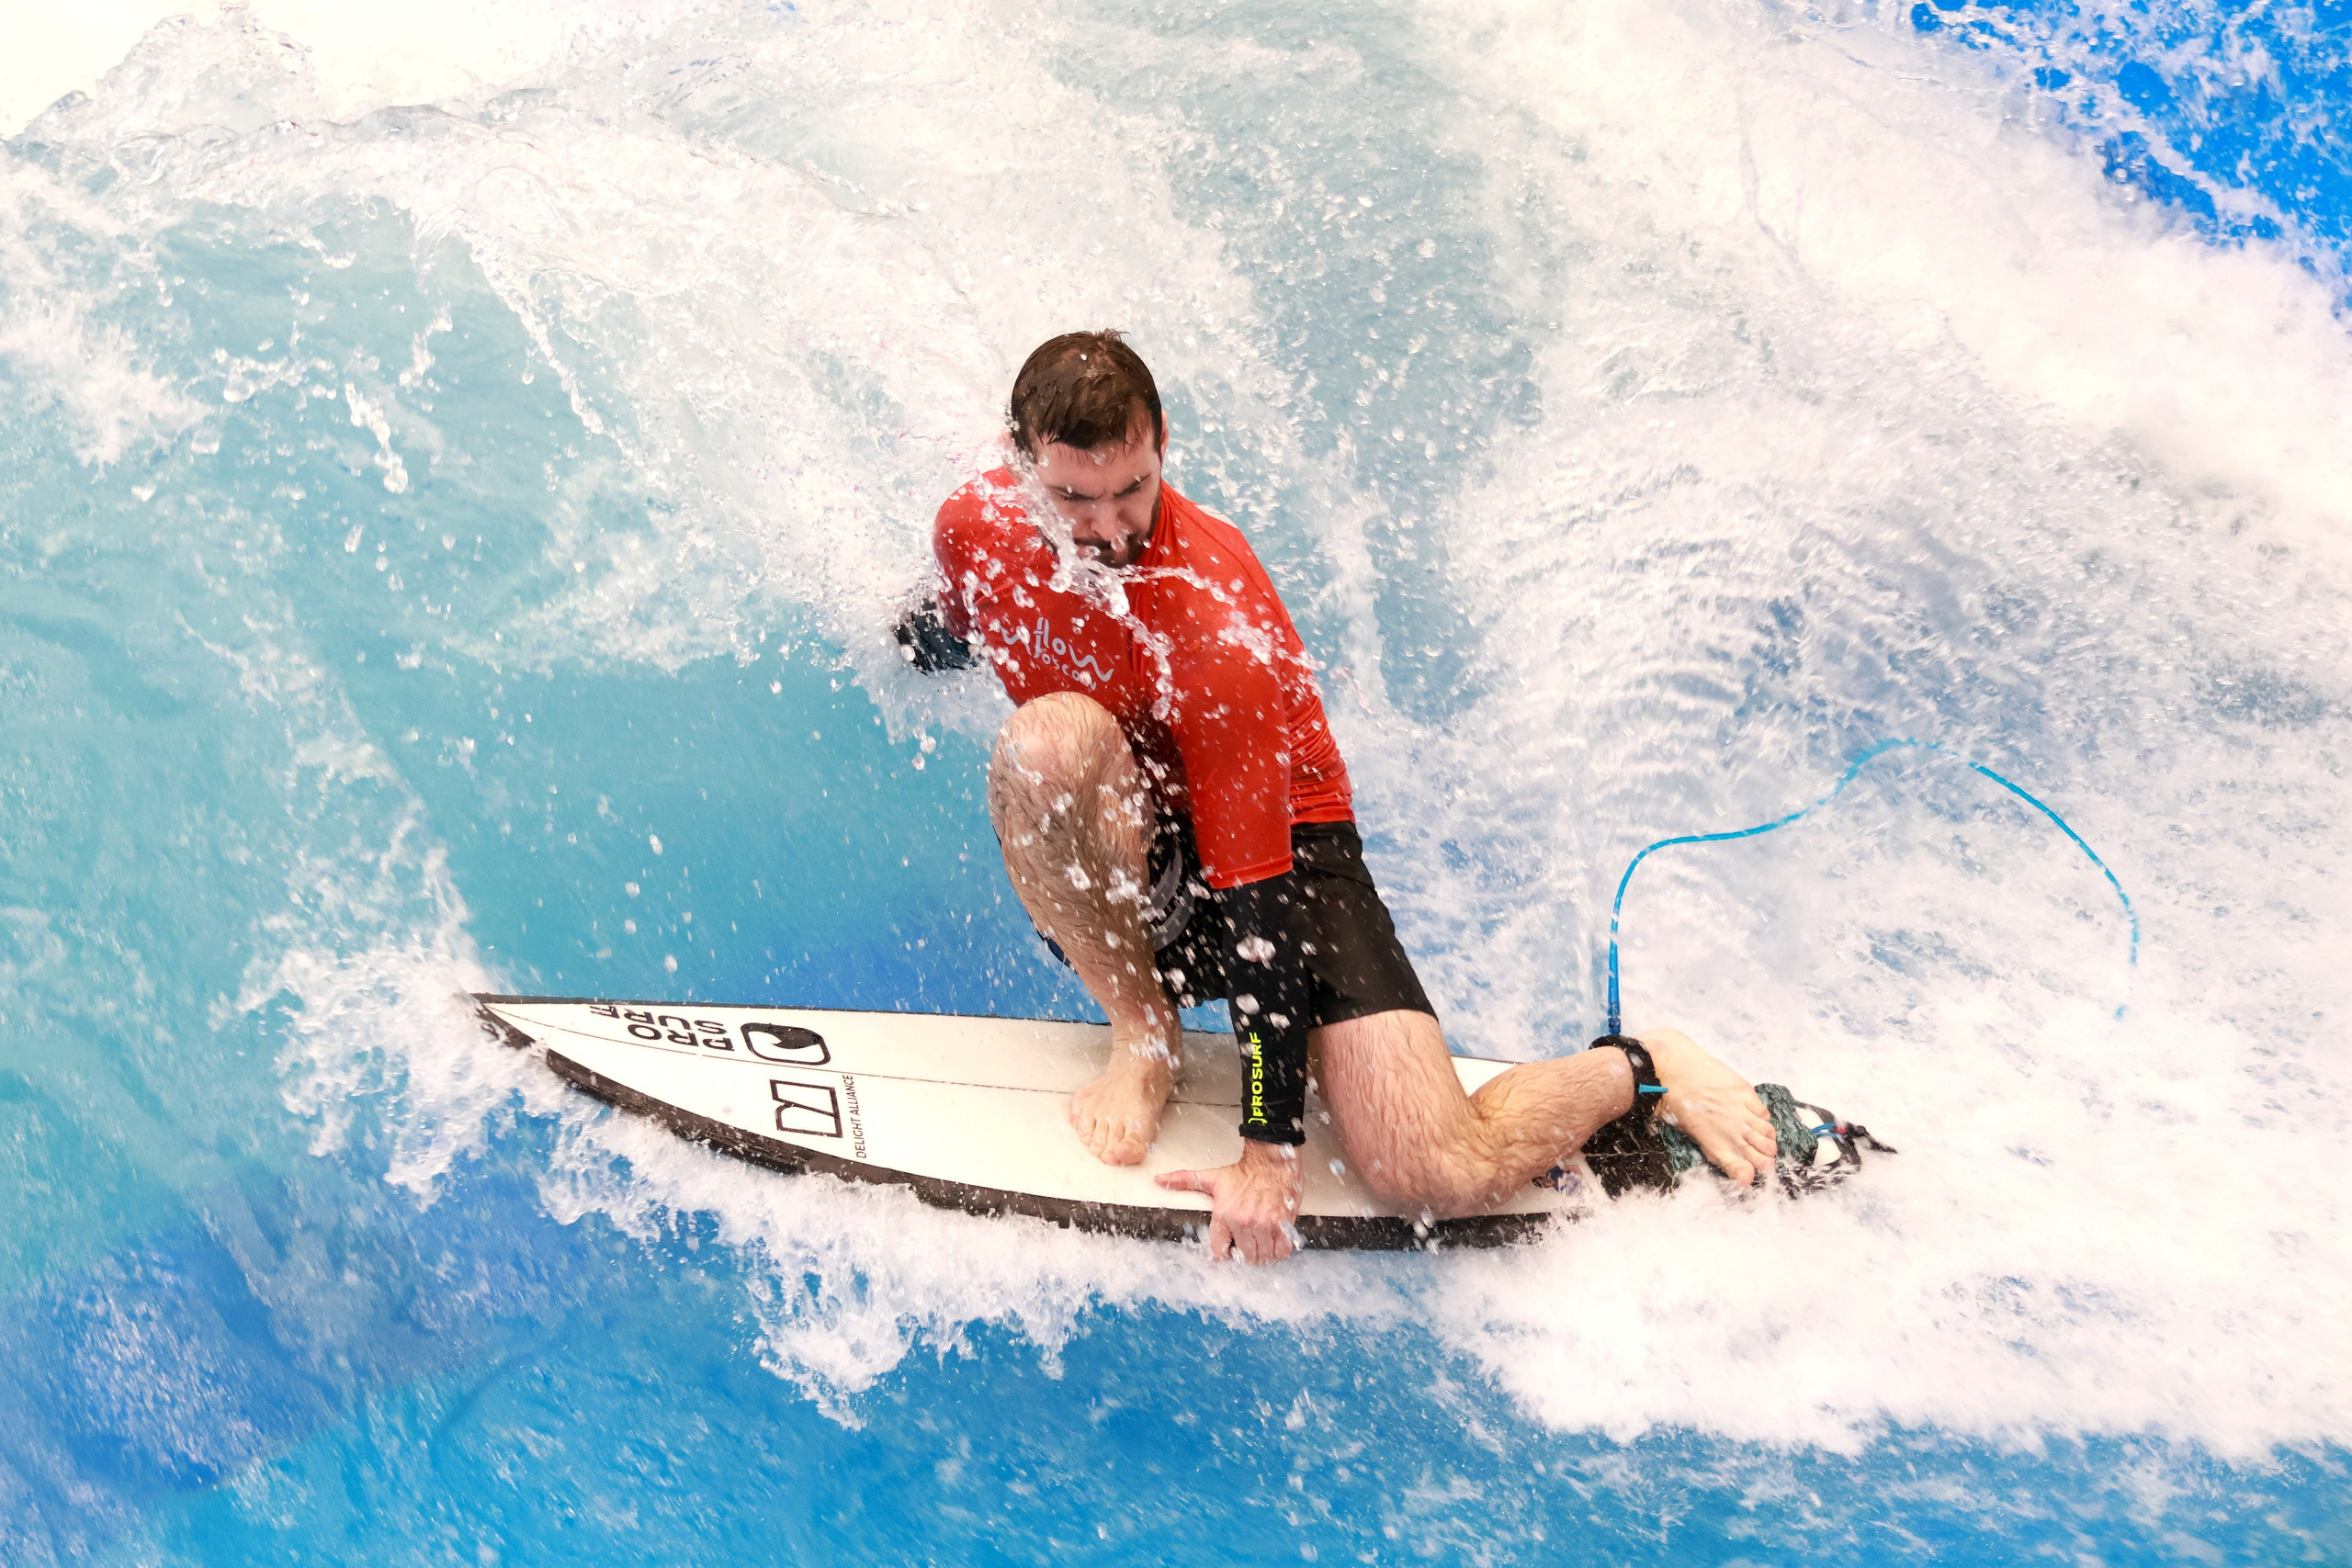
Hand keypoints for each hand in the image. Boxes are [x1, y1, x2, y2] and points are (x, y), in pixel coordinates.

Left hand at [1156, 1140, 1302, 1263]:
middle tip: (1246, 1246)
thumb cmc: (1243, 1172)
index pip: (1219, 1252)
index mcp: (1224, 1214)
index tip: (1227, 1250)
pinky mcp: (1283, 1224)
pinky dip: (1278, 1252)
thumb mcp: (1211, 1178)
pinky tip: (1274, 1243)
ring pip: (1262, 1257)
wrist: (1270, 1161)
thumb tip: (1159, 1180)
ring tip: (1260, 1245)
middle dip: (1244, 1255)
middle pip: (1243, 1257)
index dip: (1223, 1253)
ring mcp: (1265, 1225)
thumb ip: (1184, 1181)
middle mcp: (1244, 1222)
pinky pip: (1281, 1251)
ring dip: (1261, 1255)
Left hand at [1641, 1028, 1777, 1186]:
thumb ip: (1707, 1144)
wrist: (1672, 1068)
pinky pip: (1763, 1112)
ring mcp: (1740, 1111)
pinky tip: (1758, 1120)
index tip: (1749, 1177)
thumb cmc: (1671, 1100)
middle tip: (1763, 1160)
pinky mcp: (1744, 1092)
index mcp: (1714, 1143)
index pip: (1739, 1168)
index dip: (1747, 1176)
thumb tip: (1720, 1154)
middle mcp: (1731, 1130)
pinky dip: (1763, 1119)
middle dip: (1765, 1161)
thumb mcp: (1685, 1130)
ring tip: (1765, 1142)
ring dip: (1768, 1141)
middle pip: (1761, 1154)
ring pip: (1767, 1134)